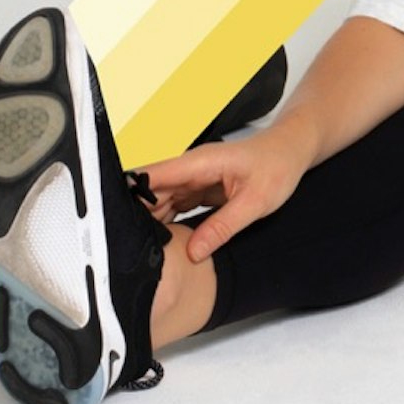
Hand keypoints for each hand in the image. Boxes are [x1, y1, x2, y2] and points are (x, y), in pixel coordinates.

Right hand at [131, 127, 309, 263]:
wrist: (290, 151)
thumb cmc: (278, 166)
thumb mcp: (256, 202)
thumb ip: (223, 227)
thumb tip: (194, 252)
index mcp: (199, 163)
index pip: (152, 175)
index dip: (128, 194)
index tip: (113, 219)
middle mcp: (190, 168)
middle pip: (149, 192)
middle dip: (137, 217)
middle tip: (128, 250)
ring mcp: (192, 178)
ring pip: (158, 201)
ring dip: (151, 222)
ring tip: (141, 251)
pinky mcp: (197, 188)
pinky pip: (173, 206)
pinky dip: (166, 223)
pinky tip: (162, 243)